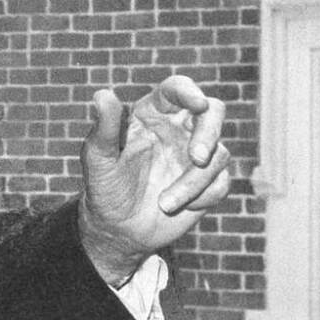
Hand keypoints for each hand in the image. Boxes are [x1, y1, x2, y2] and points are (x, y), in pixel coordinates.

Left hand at [79, 75, 231, 273]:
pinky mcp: (208, 182)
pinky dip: (203, 197)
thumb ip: (104, 128)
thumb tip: (102, 95)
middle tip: (198, 157)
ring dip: (194, 182)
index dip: (189, 91)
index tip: (198, 104)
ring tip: (164, 204)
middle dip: (210, 132)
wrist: (119, 230)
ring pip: (218, 154)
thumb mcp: (98, 159)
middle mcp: (179, 129)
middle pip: (213, 112)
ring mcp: (196, 155)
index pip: (176, 90)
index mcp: (152, 114)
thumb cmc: (104, 189)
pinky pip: (221, 182)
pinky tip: (179, 208)